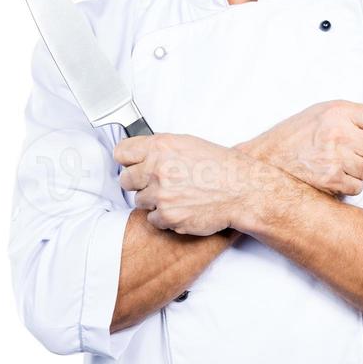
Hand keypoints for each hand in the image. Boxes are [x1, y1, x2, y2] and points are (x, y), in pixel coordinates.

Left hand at [113, 132, 272, 235]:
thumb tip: (141, 155)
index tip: (131, 164)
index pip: (121, 152)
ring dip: (153, 200)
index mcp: (161, 147)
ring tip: (176, 195)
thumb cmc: (220, 167)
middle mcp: (158, 169)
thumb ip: (161, 149)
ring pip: (139, 201)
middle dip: (138, 183)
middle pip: (125, 180)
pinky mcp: (168, 216)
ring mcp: (162, 194)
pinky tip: (181, 207)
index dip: (127, 160)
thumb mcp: (188, 144)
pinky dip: (164, 216)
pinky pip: (152, 219)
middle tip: (155, 183)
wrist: (241, 190)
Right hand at [236, 99, 362, 196]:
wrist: (266, 162)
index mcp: (338, 113)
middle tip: (359, 149)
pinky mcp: (333, 181)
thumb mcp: (320, 113)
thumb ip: (350, 116)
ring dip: (362, 169)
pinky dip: (350, 184)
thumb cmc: (291, 137)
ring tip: (343, 162)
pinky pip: (358, 187)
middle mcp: (340, 134)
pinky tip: (334, 174)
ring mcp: (336, 159)